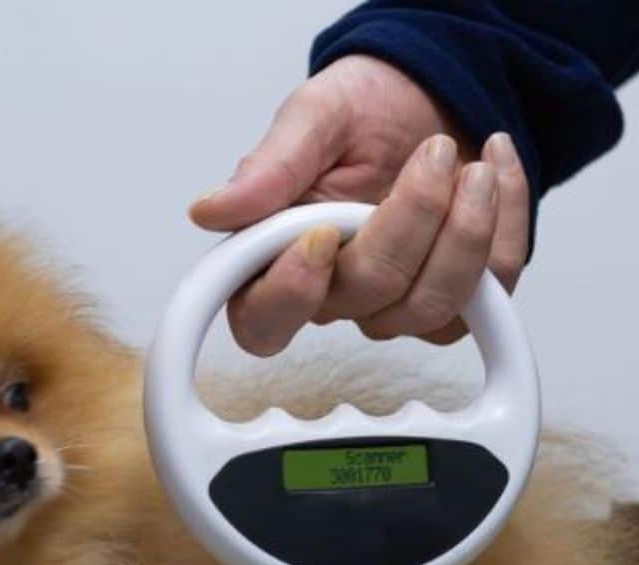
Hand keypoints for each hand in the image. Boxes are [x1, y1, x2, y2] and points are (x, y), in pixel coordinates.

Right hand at [190, 55, 529, 352]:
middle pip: (366, 300)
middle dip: (411, 220)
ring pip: (429, 308)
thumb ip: (268, 169)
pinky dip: (504, 228)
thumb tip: (210, 211)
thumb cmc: (365, 109)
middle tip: (433, 153)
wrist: (433, 93)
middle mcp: (332, 294)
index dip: (290, 295)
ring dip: (465, 230)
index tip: (321, 234)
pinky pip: (488, 294)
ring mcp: (393, 305)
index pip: (262, 322)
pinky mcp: (453, 299)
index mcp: (276, 260)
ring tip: (473, 164)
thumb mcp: (312, 118)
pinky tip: (495, 171)